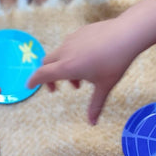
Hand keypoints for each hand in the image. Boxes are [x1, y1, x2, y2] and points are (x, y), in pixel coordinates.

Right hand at [27, 18, 141, 124]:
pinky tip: (88, 61)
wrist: (126, 34)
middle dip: (49, 77)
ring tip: (80, 80)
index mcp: (67, 67)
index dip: (34, 80)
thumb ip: (95, 105)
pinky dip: (71, 56)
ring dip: (63, 68)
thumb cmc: (115, 62)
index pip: (42, 74)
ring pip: (59, 55)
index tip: (29, 86)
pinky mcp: (80, 32)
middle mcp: (65, 52)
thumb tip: (92, 124)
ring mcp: (72, 40)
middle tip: (58, 88)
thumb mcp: (104, 86)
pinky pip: (69, 46)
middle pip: (47, 63)